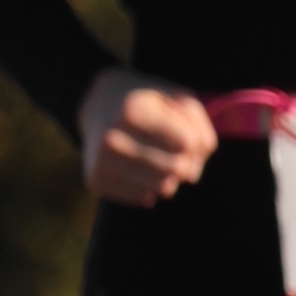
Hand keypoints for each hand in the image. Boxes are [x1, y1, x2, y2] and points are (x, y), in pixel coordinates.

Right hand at [77, 67, 217, 207]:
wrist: (97, 104)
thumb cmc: (148, 102)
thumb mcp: (177, 98)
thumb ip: (199, 127)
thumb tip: (193, 173)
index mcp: (133, 110)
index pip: (188, 143)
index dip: (196, 142)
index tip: (187, 134)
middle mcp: (112, 137)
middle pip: (177, 169)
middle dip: (187, 162)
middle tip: (179, 151)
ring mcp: (101, 161)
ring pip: (164, 188)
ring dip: (171, 176)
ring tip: (160, 158)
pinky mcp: (96, 181)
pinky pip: (145, 198)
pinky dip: (152, 185)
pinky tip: (141, 168)